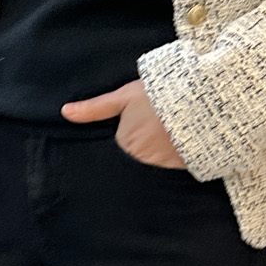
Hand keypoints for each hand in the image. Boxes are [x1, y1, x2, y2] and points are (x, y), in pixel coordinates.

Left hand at [61, 79, 186, 168]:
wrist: (201, 99)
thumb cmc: (159, 95)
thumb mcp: (125, 96)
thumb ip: (95, 108)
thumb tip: (65, 112)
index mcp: (124, 144)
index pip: (116, 150)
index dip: (122, 139)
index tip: (132, 131)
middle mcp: (140, 160)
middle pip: (132, 159)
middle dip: (136, 150)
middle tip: (148, 133)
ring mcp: (162, 166)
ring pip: (150, 165)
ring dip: (153, 155)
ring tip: (162, 138)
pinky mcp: (182, 169)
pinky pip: (169, 169)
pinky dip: (170, 160)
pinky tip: (175, 146)